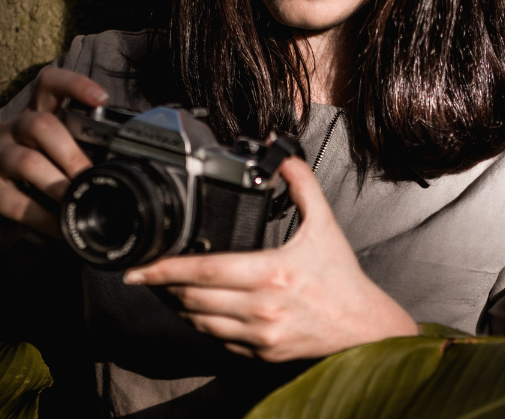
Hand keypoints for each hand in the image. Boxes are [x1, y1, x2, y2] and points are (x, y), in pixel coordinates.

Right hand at [0, 67, 107, 250]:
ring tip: (76, 204)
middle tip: (89, 177)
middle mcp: (10, 129)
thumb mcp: (57, 164)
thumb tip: (124, 161)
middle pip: (40, 124)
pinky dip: (44, 217)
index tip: (101, 98)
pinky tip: (60, 228)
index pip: (49, 84)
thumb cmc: (35, 187)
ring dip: (58, 185)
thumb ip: (82, 154)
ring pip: (27, 162)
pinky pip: (15, 202)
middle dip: (72, 153)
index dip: (74, 84)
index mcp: (35, 117)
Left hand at [122, 156, 417, 361]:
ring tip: (162, 289)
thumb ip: (301, 183)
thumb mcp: (324, 223)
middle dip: (162, 286)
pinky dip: (199, 324)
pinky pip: (216, 340)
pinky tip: (193, 310)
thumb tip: (281, 151)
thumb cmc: (341, 278)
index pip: (205, 271)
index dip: (166, 269)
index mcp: (271, 273)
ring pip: (199, 322)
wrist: (363, 327)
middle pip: (192, 298)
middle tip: (143, 274)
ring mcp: (259, 335)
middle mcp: (261, 307)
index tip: (141, 267)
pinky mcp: (260, 353)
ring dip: (175, 306)